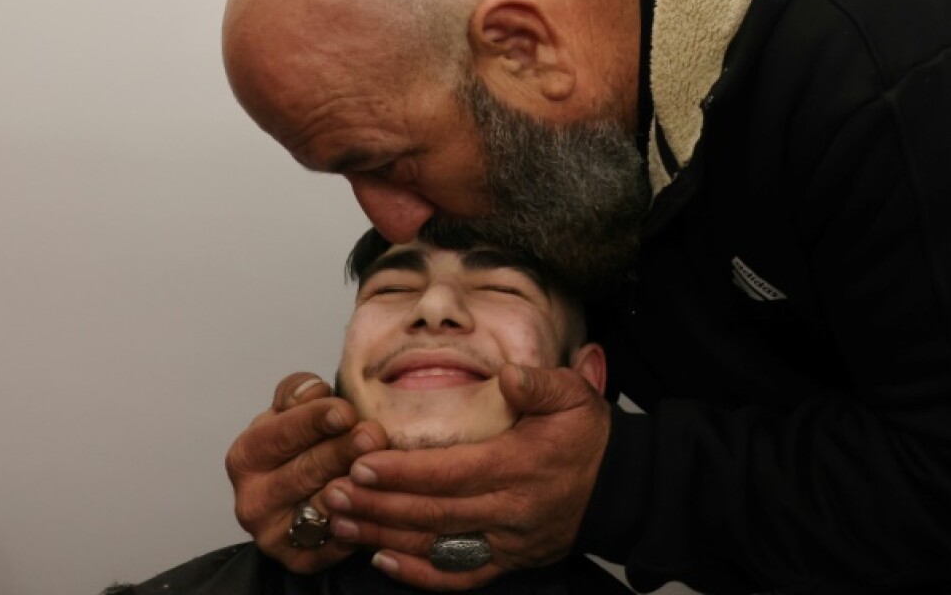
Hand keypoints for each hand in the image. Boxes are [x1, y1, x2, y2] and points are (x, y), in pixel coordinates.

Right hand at [225, 371, 388, 573]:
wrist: (299, 493)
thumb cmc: (299, 444)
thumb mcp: (291, 412)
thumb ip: (297, 393)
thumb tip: (314, 389)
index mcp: (247, 454)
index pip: (281, 433)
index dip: (315, 420)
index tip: (346, 411)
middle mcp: (252, 498)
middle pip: (304, 471)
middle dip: (342, 450)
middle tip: (373, 436)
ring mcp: (272, 533)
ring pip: (320, 508)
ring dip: (353, 487)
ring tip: (379, 468)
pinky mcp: (296, 559)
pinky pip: (330, 544)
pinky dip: (355, 526)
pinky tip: (375, 506)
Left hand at [324, 364, 610, 589]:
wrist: (620, 487)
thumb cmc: (589, 438)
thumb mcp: (573, 395)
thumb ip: (539, 383)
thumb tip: (507, 375)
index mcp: (520, 465)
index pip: (450, 472)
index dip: (403, 472)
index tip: (361, 464)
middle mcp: (509, 509)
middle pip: (432, 512)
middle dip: (377, 505)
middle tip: (330, 494)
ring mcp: (507, 540)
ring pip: (436, 544)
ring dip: (384, 536)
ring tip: (340, 523)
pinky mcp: (509, 560)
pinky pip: (458, 575)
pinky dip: (419, 573)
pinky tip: (384, 561)